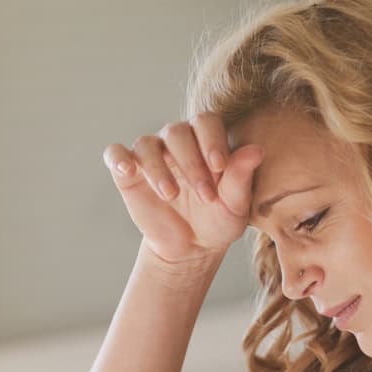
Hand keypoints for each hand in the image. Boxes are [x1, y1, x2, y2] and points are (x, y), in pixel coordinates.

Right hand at [101, 112, 262, 268]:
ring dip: (158, 168)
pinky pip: (115, 154)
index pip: (205, 122)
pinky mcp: (128, 172)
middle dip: (191, 163)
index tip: (219, 167)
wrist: (190, 248)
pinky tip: (128, 171)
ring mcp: (151, 155)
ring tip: (171, 195)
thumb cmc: (217, 221)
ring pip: (147, 143)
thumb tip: (256, 151)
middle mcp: (177, 142)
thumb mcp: (234, 205)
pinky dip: (119, 159)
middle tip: (204, 195)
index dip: (211, 141)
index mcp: (205, 141)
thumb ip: (241, 178)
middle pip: (176, 131)